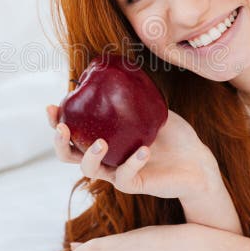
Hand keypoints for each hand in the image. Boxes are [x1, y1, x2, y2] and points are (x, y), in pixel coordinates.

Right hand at [46, 104, 219, 200]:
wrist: (197, 160)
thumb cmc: (173, 135)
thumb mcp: (151, 107)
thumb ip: (132, 93)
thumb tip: (116, 65)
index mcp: (103, 139)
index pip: (72, 133)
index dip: (56, 122)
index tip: (52, 106)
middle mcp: (105, 158)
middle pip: (69, 156)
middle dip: (60, 143)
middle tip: (62, 128)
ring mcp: (117, 173)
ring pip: (90, 171)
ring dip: (90, 156)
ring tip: (101, 142)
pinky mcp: (135, 185)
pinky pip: (126, 176)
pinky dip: (132, 163)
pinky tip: (144, 150)